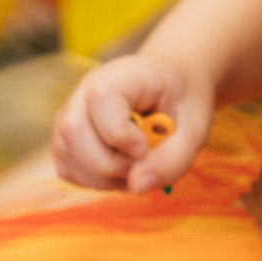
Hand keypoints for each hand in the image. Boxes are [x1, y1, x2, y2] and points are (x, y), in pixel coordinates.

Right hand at [51, 52, 214, 191]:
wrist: (172, 86)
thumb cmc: (183, 103)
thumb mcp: (196, 128)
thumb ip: (173, 158)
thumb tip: (137, 186)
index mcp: (124, 75)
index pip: (100, 97)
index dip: (119, 132)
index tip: (145, 147)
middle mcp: (86, 89)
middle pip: (74, 130)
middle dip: (111, 165)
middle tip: (144, 162)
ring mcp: (71, 112)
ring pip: (67, 155)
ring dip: (104, 178)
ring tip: (135, 167)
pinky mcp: (65, 137)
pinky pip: (68, 169)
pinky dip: (94, 181)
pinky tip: (119, 170)